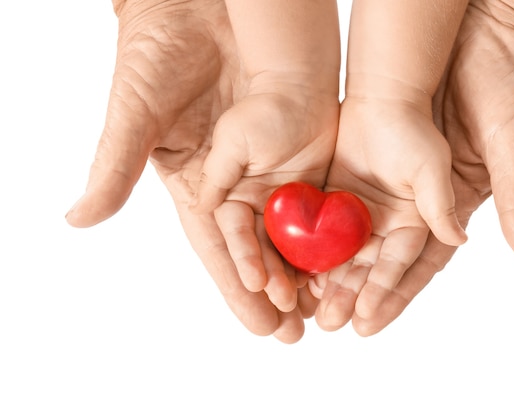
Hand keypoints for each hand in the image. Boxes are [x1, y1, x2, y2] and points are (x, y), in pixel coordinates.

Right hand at [65, 0, 316, 342]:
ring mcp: (270, 166)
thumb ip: (116, 164)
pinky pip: (317, 190)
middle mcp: (234, 182)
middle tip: (296, 329)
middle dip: (276, 289)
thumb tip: (78, 219)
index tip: (261, 325)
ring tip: (323, 303)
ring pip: (292, 226)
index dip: (237, 286)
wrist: (203, 6)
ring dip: (307, 265)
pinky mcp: (299, 146)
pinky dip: (330, 224)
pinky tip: (344, 253)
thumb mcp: (136, 112)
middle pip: (259, 246)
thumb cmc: (159, 51)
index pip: (218, 246)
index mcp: (195, 184)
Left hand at [315, 94, 466, 328]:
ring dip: (329, 284)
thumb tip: (459, 239)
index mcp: (419, 223)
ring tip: (311, 310)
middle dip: (351, 297)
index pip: (402, 267)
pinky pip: (322, 235)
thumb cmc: (414, 127)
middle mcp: (391, 226)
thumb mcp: (432, 166)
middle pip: (370, 271)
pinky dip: (310, 255)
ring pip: (343, 259)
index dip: (386, 293)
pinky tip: (295, 274)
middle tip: (331, 323)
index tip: (366, 319)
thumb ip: (441, 203)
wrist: (381, 95)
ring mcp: (362, 216)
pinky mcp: (336, 202)